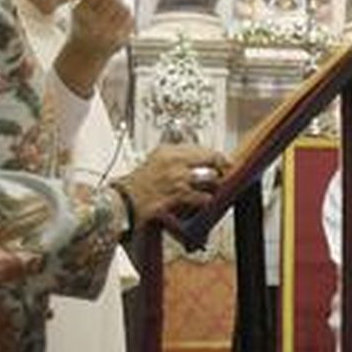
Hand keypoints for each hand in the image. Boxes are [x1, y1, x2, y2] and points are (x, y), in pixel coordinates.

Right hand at [55, 0, 132, 96]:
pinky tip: (116, 22)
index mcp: (82, 13)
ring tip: (111, 13)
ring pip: (125, 7)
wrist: (85, 53)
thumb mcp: (80, 8)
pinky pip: (130, 19)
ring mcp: (109, 33)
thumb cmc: (83, 26)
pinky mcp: (121, 40)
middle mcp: (94, 24)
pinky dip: (126, 16)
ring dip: (121, 5)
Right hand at [114, 145, 229, 222]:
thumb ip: (179, 153)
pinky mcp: (175, 197)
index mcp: (169, 151)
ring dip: (214, 187)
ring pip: (210, 180)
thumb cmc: (141, 182)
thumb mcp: (157, 158)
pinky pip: (201, 198)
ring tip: (211, 191)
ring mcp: (175, 180)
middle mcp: (174, 162)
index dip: (220, 157)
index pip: (204, 149)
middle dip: (221, 170)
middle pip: (211, 161)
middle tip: (223, 176)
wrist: (124, 201)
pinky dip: (205, 201)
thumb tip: (204, 155)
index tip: (227, 163)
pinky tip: (202, 202)